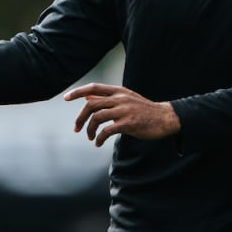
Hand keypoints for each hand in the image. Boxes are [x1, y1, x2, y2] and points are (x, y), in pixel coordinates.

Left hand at [64, 83, 180, 146]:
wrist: (165, 118)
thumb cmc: (143, 110)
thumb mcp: (125, 99)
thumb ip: (106, 98)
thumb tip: (86, 97)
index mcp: (118, 91)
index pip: (93, 87)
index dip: (78, 92)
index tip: (65, 98)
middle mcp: (120, 98)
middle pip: (91, 105)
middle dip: (80, 118)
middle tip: (76, 128)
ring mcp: (124, 110)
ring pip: (97, 117)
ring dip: (90, 130)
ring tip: (91, 138)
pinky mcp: (129, 123)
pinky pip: (107, 130)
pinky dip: (100, 138)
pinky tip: (99, 144)